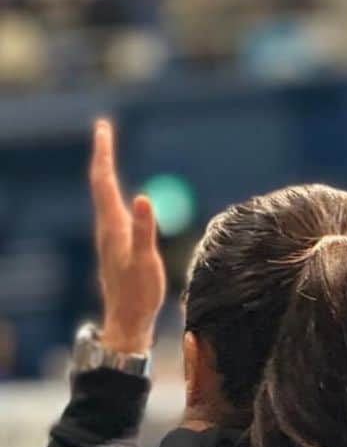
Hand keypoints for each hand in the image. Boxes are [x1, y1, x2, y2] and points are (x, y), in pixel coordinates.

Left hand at [91, 119, 165, 353]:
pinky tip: (119, 196)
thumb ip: (145, 230)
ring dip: (106, 172)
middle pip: (100, 184)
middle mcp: (107, 227)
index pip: (104, 181)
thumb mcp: (146, 261)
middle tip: (105, 130)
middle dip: (103, 155)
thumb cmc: (139, 293)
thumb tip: (143, 198)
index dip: (104, 153)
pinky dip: (113, 192)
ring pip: (103, 196)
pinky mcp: (115, 245)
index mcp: (113, 226)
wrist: (128, 319)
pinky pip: (111, 209)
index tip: (104, 127)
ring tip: (107, 153)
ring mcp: (109, 236)